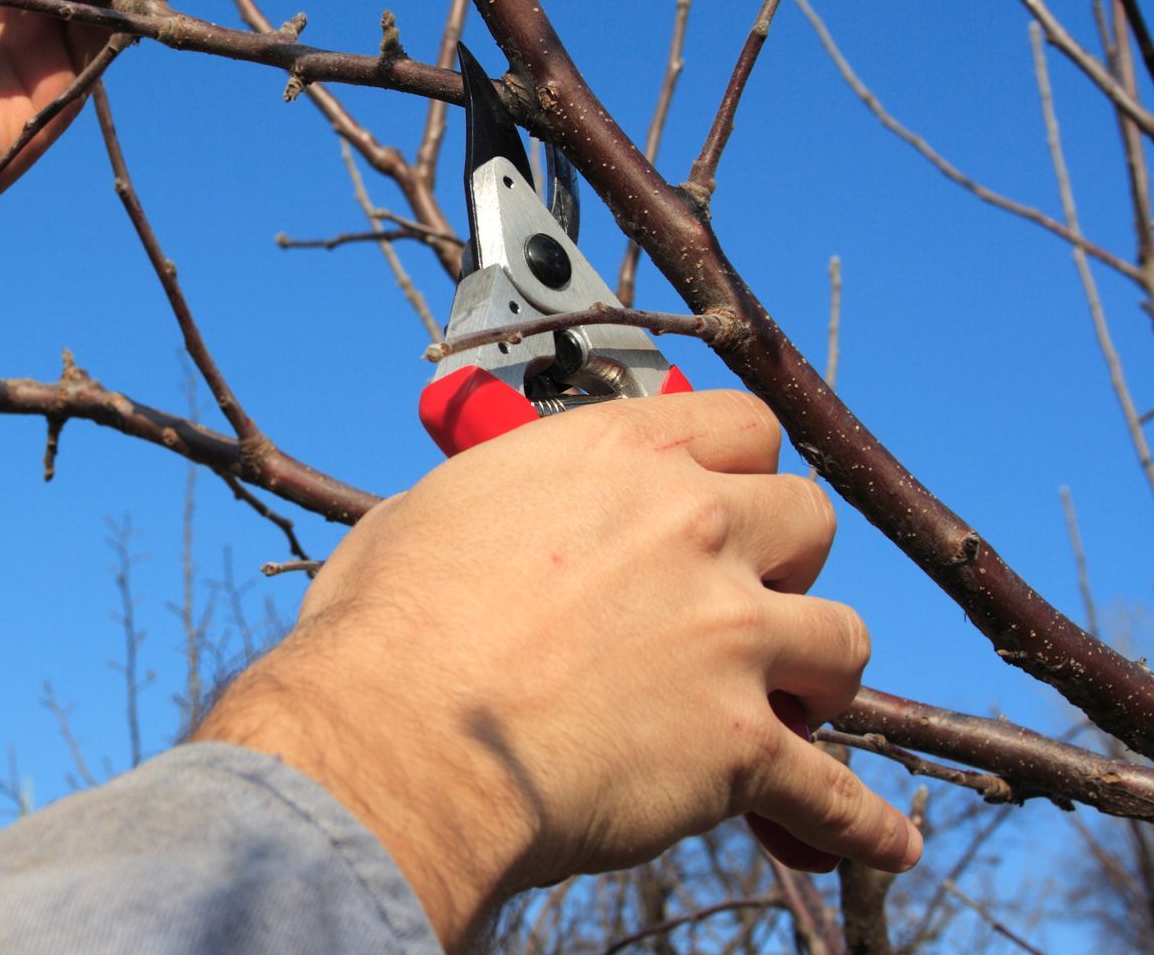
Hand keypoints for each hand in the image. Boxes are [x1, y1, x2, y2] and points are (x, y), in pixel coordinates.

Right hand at [192, 391, 920, 948]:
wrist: (393, 745)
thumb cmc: (382, 634)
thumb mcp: (426, 516)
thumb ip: (497, 503)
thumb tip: (484, 524)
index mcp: (619, 458)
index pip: (743, 427)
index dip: (740, 470)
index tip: (725, 502)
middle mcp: (693, 528)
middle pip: (811, 520)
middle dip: (784, 563)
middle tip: (740, 604)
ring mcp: (730, 635)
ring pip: (844, 642)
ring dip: (817, 675)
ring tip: (787, 706)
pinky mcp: (742, 746)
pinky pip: (834, 793)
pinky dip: (861, 824)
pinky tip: (886, 842)